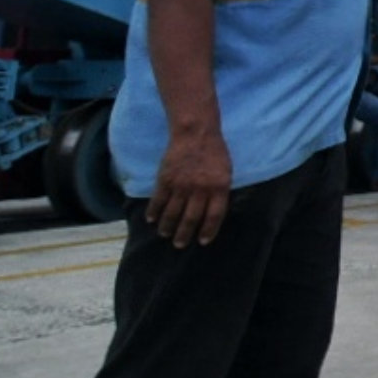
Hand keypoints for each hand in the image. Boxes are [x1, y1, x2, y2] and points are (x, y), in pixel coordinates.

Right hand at [147, 128, 232, 247]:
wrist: (196, 133)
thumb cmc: (214, 153)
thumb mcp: (226, 172)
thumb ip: (220, 192)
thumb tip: (212, 214)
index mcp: (219, 187)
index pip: (214, 216)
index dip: (208, 230)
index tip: (202, 241)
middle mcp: (200, 189)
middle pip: (192, 218)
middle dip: (185, 234)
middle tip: (179, 244)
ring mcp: (181, 185)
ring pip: (173, 212)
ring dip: (168, 226)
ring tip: (165, 235)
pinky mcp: (166, 179)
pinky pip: (158, 200)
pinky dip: (154, 212)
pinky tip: (151, 220)